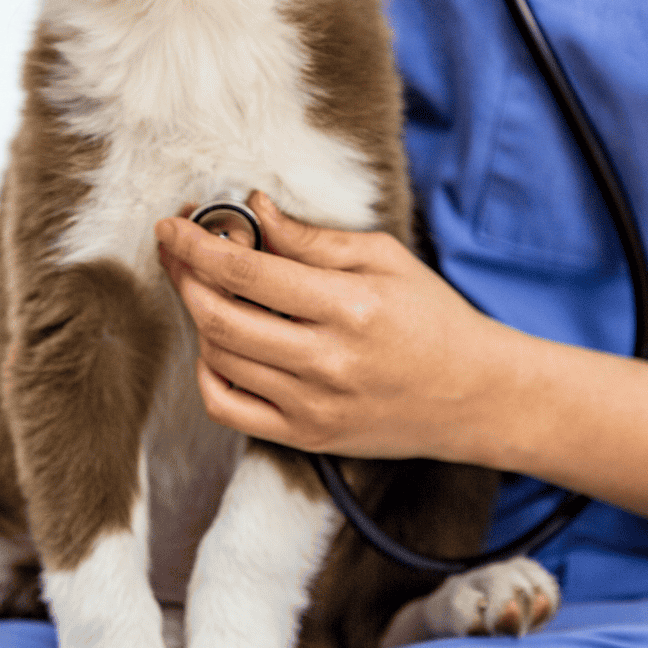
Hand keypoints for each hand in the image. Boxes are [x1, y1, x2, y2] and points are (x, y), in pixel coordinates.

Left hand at [154, 192, 515, 459]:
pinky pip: (228, 409)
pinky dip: (208, 372)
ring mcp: (313, 407)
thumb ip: (312, 239)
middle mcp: (327, 362)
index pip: (247, 272)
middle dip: (184, 277)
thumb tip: (256, 209)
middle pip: (220, 318)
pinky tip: (218, 343)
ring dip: (197, 317)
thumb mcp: (384, 258)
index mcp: (350, 307)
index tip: (171, 224)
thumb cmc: (433, 317)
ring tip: (206, 288)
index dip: (196, 245)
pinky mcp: (306, 437)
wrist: (476, 395)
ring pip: (219, 359)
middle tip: (176, 250)